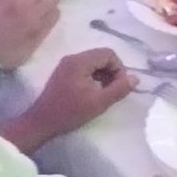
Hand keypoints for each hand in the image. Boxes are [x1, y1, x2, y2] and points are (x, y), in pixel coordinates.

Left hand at [18, 48, 133, 147]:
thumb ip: (119, 89)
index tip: (119, 86)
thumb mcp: (98, 103)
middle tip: (113, 90)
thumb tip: (135, 78)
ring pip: (93, 62)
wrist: (41, 122)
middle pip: (101, 56)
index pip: (108, 54)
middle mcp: (72, 58)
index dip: (119, 68)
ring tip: (104, 93)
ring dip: (103, 74)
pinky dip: (93, 77)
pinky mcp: (63, 72)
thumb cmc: (70, 112)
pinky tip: (93, 92)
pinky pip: (84, 68)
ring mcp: (66, 64)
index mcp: (80, 62)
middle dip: (112, 71)